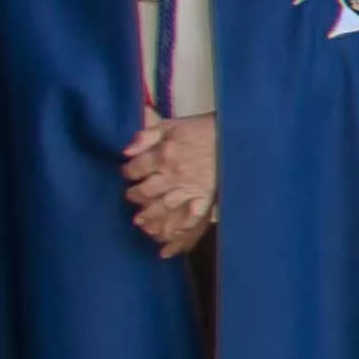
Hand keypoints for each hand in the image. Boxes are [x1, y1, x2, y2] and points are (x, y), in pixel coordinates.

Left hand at [121, 114, 216, 255]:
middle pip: (146, 191)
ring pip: (163, 206)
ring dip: (149, 215)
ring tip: (139, 221)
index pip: (136, 168)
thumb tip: (125, 152)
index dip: (128, 172)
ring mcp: (190, 187)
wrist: (232, 134)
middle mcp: (174, 173)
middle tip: (131, 197)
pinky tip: (170, 234)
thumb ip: (146, 135)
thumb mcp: (172, 124)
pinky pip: (192, 216)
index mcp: (164, 153)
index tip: (128, 174)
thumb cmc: (201, 129)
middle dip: (134, 196)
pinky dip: (181, 227)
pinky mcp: (205, 196)